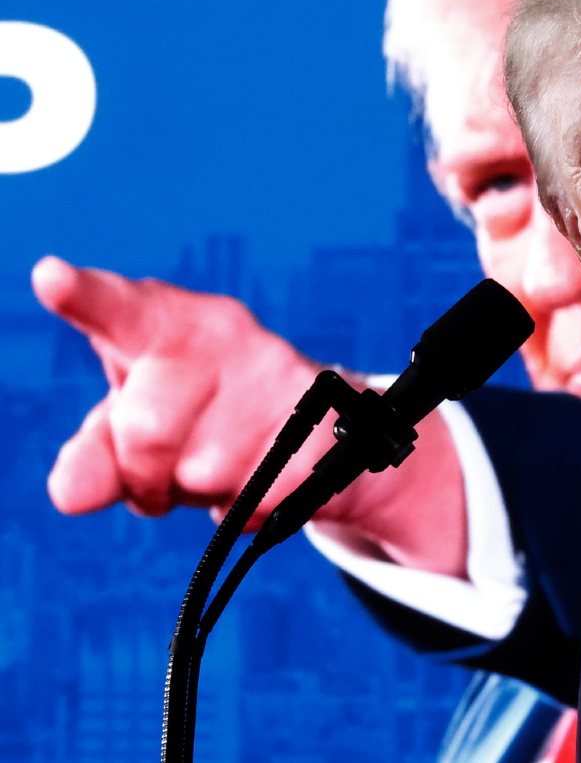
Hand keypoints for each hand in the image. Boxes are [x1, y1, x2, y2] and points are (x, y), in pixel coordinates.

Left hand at [32, 258, 467, 574]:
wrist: (320, 428)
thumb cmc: (201, 417)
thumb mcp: (134, 425)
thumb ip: (93, 454)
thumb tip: (72, 495)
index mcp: (170, 323)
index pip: (122, 309)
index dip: (84, 297)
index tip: (50, 279)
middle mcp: (227, 338)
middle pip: (145, 432)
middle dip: (145, 474)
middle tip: (169, 470)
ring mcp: (279, 379)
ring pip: (202, 477)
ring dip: (202, 493)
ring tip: (229, 463)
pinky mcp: (321, 430)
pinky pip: (254, 504)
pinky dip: (247, 510)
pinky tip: (266, 478)